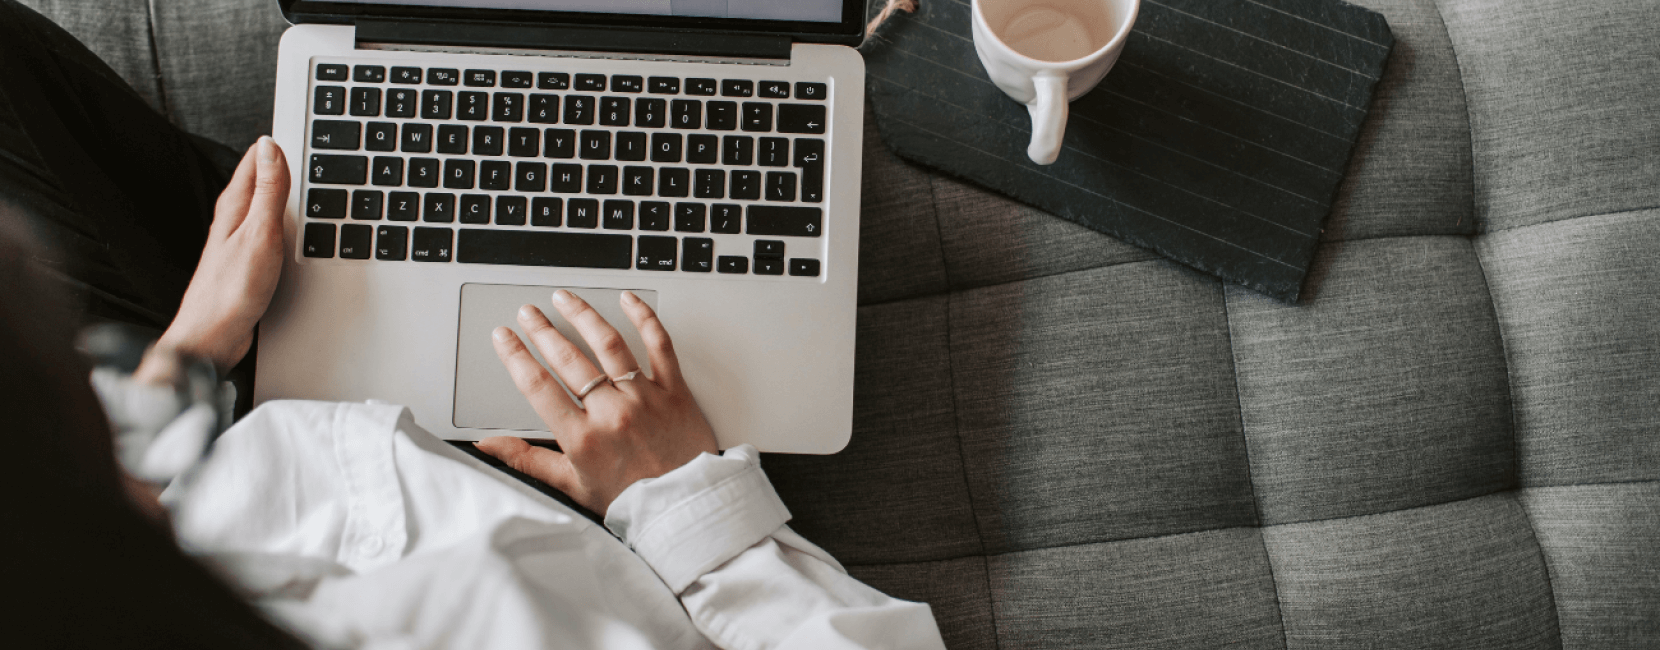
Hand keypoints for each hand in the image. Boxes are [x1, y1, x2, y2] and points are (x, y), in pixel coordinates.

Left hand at [156, 136, 289, 372]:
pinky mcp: (247, 260)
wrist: (213, 336)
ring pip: (264, 204)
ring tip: (305, 184)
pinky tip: (295, 231)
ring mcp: (238, 240)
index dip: (278, 145)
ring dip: (284, 193)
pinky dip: (284, 222)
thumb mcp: (259, 233)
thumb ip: (269, 190)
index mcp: (234, 205)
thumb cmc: (232, 290)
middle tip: (306, 153)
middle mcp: (232, 218)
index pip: (256, 159)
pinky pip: (268, 230)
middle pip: (260, 179)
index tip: (299, 133)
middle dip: (282, 164)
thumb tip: (270, 147)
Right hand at [476, 290, 718, 515]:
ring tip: (564, 298)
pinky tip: (627, 300)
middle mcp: (611, 413)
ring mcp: (645, 398)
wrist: (685, 508)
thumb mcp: (572, 485)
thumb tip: (488, 447)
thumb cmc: (632, 500)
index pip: (538, 386)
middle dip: (542, 330)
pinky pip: (660, 344)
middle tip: (528, 312)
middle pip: (568, 359)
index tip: (503, 336)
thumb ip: (528, 460)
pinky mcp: (675, 391)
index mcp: (582, 439)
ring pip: (608, 344)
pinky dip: (643, 317)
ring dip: (582, 316)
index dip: (515, 356)